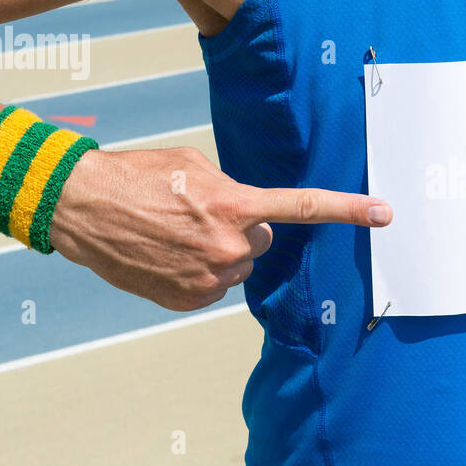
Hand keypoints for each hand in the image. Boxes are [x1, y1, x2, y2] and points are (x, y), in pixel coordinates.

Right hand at [49, 146, 390, 309]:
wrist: (80, 207)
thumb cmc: (136, 176)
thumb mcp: (193, 166)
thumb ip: (232, 188)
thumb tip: (246, 212)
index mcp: (235, 206)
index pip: (303, 207)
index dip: (348, 209)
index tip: (385, 212)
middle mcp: (228, 246)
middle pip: (262, 242)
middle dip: (241, 229)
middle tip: (199, 215)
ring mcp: (208, 278)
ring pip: (236, 266)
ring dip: (217, 252)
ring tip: (174, 234)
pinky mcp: (187, 299)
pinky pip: (212, 286)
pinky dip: (196, 273)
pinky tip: (166, 255)